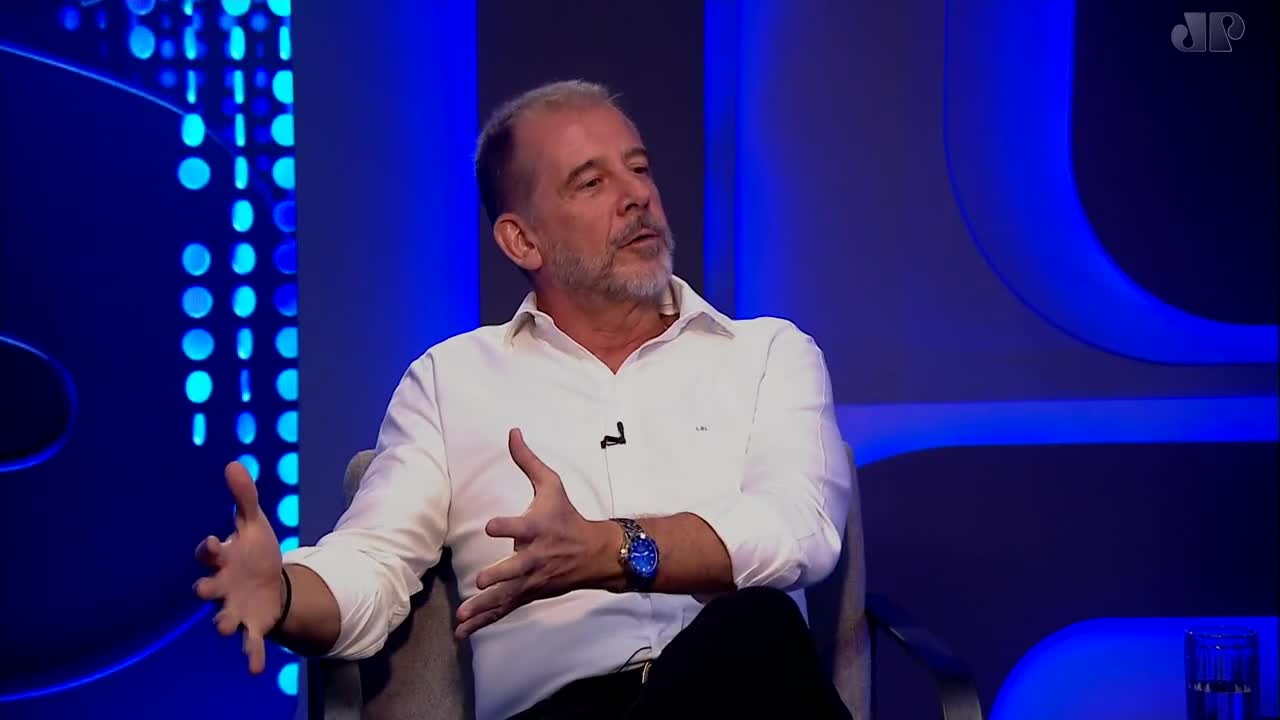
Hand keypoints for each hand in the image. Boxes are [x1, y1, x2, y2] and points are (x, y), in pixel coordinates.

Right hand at [192, 462, 283, 673]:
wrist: (270, 583)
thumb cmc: (255, 552)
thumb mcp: (253, 523)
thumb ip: (244, 497)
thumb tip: (234, 463)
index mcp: (222, 560)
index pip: (209, 554)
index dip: (210, 549)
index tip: (214, 543)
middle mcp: (221, 586)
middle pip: (206, 589)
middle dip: (205, 589)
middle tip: (204, 590)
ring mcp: (233, 608)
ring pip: (221, 619)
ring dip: (222, 623)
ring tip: (224, 627)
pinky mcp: (251, 626)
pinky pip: (248, 644)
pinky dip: (250, 656)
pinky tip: (253, 669)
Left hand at [454, 429, 620, 639]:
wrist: (596, 554)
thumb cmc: (568, 517)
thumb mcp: (552, 486)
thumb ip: (528, 462)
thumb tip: (512, 431)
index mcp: (538, 529)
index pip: (521, 527)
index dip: (507, 527)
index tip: (491, 526)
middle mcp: (534, 557)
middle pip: (515, 569)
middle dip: (500, 575)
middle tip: (480, 581)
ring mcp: (531, 580)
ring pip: (506, 596)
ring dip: (484, 607)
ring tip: (462, 617)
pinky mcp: (528, 594)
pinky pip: (504, 609)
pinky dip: (483, 622)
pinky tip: (462, 632)